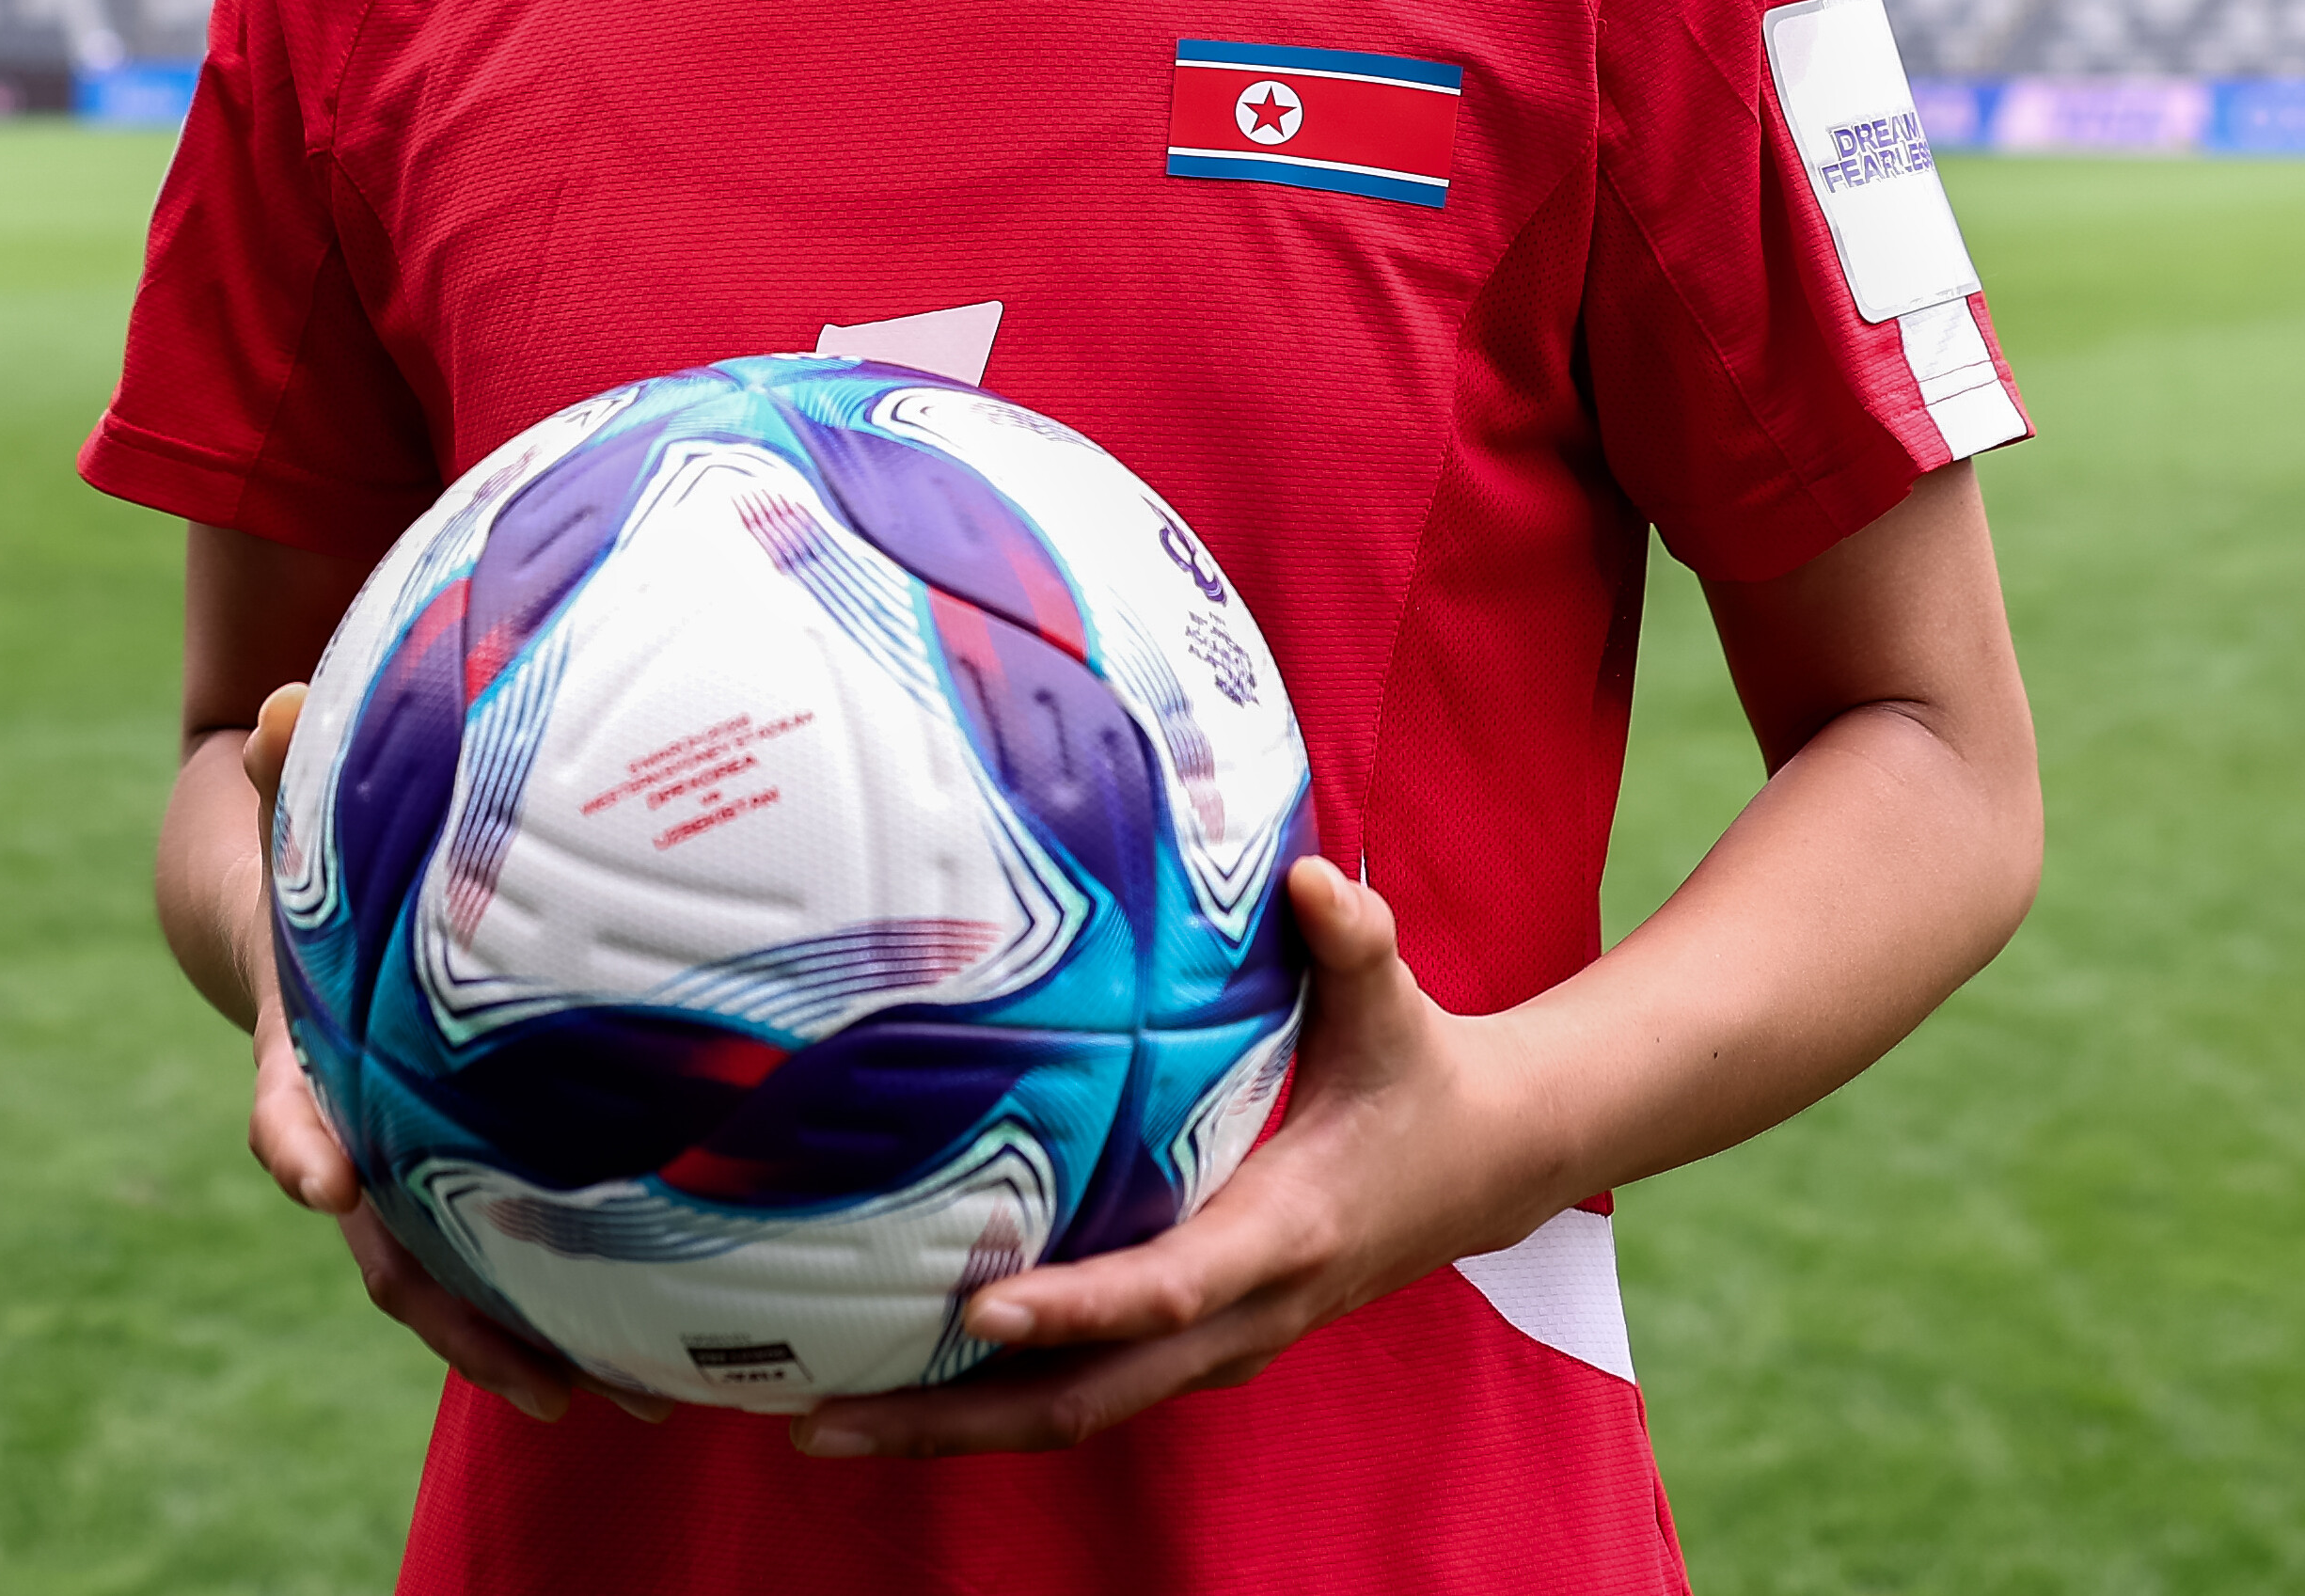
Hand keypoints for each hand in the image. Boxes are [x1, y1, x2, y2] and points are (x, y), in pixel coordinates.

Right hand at [231, 687, 662, 1427]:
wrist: (264, 915)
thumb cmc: (289, 846)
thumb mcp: (279, 799)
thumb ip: (278, 761)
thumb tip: (276, 701)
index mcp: (301, 1039)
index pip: (287, 1096)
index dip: (294, 1134)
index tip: (312, 1178)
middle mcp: (347, 1126)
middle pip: (384, 1243)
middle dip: (454, 1317)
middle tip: (541, 1381)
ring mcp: (400, 1164)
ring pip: (449, 1275)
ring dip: (522, 1342)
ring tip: (622, 1400)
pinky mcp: (455, 1170)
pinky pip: (501, 1249)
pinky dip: (560, 1303)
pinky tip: (658, 1349)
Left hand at [788, 856, 1575, 1458]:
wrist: (1482, 1168)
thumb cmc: (1419, 1071)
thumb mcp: (1393, 1003)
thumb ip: (1353, 940)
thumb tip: (1307, 880)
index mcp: (1282, 1234)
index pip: (1168, 1291)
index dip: (1076, 1308)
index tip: (975, 1310)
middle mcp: (1241, 1314)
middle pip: (1091, 1396)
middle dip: (957, 1419)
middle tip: (822, 1419)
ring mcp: (1215, 1344)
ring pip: (1077, 1409)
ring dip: (956, 1424)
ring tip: (822, 1416)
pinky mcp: (1193, 1344)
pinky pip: (1085, 1385)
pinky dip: (993, 1396)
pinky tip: (894, 1374)